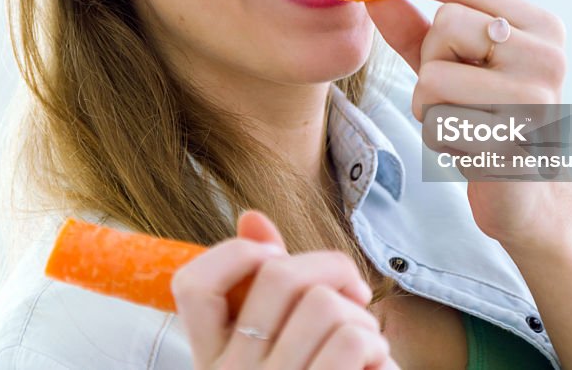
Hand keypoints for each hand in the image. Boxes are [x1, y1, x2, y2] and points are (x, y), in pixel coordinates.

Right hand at [171, 211, 398, 369]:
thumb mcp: (272, 352)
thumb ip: (260, 288)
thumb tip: (251, 217)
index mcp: (212, 362)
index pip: (193, 285)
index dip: (237, 254)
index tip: (275, 259)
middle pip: (280, 277)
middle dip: (331, 269)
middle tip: (352, 293)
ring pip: (326, 304)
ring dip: (361, 315)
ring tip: (363, 342)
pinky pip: (356, 338)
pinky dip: (377, 343)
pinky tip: (373, 365)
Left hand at [361, 0, 570, 251]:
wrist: (526, 198)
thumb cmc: (484, 120)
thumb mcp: (448, 65)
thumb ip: (413, 27)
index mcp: (540, 26)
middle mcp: (548, 55)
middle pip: (446, 24)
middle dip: (431, 60)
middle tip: (460, 94)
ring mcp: (536, 99)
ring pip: (434, 76)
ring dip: (430, 106)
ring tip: (463, 123)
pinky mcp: (514, 142)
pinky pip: (439, 123)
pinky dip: (439, 138)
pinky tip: (468, 150)